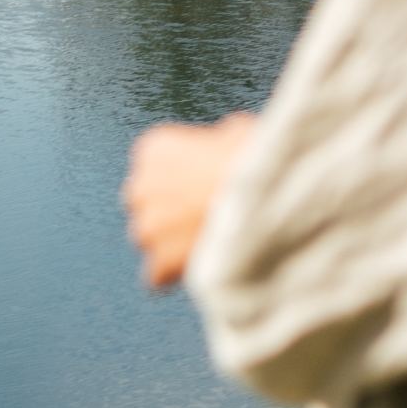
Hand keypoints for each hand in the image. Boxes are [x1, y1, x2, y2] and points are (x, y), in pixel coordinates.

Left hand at [124, 114, 258, 290]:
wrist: (265, 197)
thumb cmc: (256, 160)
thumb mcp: (238, 132)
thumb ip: (216, 140)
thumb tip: (225, 144)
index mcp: (154, 148)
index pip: (152, 167)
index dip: (181, 177)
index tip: (203, 184)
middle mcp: (141, 185)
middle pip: (145, 203)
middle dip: (169, 210)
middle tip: (203, 214)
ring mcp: (147, 226)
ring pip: (150, 239)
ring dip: (171, 242)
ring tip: (208, 240)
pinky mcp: (158, 261)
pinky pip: (157, 276)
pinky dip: (175, 274)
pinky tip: (199, 265)